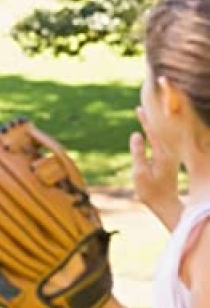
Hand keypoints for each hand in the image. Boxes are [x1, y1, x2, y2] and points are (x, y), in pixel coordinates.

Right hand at [130, 106, 181, 229]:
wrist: (165, 203)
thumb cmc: (150, 191)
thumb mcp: (139, 173)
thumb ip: (138, 153)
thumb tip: (135, 134)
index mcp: (163, 154)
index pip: (154, 132)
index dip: (146, 120)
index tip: (139, 108)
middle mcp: (171, 152)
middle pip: (162, 128)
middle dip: (152, 116)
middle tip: (143, 104)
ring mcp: (172, 154)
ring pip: (165, 133)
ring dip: (157, 121)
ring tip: (148, 112)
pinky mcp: (171, 158)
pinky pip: (166, 139)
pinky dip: (159, 131)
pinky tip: (154, 126)